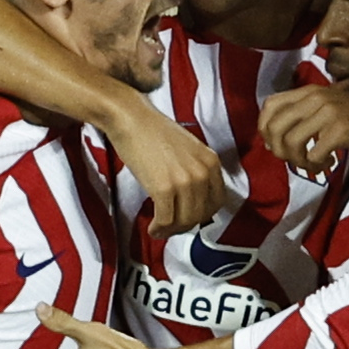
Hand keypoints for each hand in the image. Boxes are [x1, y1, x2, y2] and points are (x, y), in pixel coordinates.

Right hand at [106, 98, 225, 237]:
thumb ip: (196, 172)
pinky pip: (166, 219)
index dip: (203, 215)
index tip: (190, 218)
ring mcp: (185, 181)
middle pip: (201, 214)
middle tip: (172, 227)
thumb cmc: (153, 132)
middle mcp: (202, 172)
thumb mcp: (189, 150)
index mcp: (211, 162)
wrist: (131, 118)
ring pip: (185, 220)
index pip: (217, 201)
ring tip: (161, 229)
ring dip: (172, 230)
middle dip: (186, 225)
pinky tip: (153, 228)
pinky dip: (160, 229)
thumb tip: (193, 200)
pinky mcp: (164, 188)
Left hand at [259, 87, 348, 172]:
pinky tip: (329, 163)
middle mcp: (316, 98)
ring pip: (290, 142)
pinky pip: (313, 154)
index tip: (279, 145)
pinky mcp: (341, 130)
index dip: (265, 129)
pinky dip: (316, 165)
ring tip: (314, 163)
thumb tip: (272, 142)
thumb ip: (303, 117)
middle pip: (275, 126)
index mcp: (310, 91)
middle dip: (279, 150)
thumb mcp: (329, 109)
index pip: (269, 105)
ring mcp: (328, 113)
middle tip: (296, 159)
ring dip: (298, 160)